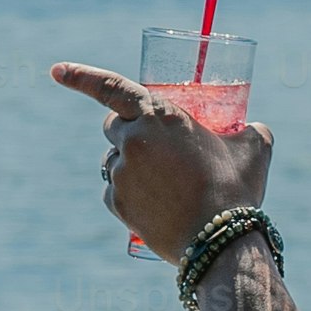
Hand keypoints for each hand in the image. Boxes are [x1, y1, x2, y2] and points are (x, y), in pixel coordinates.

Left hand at [49, 62, 273, 266]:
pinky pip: (114, 192)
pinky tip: (155, 205)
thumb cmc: (236, 188)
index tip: (55, 70)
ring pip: (114, 160)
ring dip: (131, 165)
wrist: (220, 240)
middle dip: (126, 129)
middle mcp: (133, 139)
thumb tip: (255, 128)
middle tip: (152, 144)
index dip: (80, 76)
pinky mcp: (116, 203)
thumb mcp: (254, 148)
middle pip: (112, 124)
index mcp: (158, 115)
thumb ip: (250, 130)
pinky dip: (129, 195)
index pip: (110, 87)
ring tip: (166, 185)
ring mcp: (121, 172)